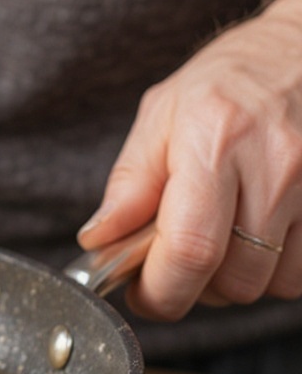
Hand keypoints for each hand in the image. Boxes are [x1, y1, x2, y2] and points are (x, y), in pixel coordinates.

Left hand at [78, 0, 301, 319]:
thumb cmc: (229, 79)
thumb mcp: (162, 116)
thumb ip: (129, 184)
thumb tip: (98, 239)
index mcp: (215, 142)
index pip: (189, 250)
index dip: (159, 291)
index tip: (141, 295)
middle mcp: (275, 167)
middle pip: (233, 281)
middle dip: (194, 290)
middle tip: (175, 266)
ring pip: (273, 285)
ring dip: (237, 282)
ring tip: (219, 243)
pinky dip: (276, 271)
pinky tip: (257, 239)